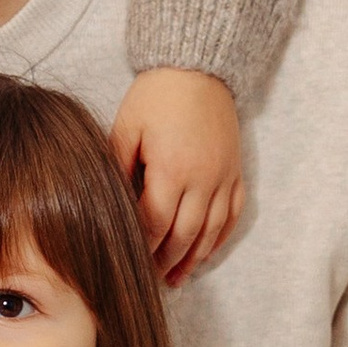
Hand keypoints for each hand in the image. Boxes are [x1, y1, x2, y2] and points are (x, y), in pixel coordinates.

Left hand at [110, 67, 245, 284]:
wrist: (198, 68)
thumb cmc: (156, 96)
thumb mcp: (126, 127)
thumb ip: (118, 167)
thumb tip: (111, 205)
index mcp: (172, 168)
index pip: (156, 222)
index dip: (143, 245)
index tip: (130, 258)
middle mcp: (203, 178)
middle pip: (185, 234)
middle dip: (166, 260)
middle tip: (150, 279)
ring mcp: (224, 176)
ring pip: (212, 231)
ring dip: (194, 258)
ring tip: (177, 277)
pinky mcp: (236, 171)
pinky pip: (233, 214)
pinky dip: (220, 238)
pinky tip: (205, 252)